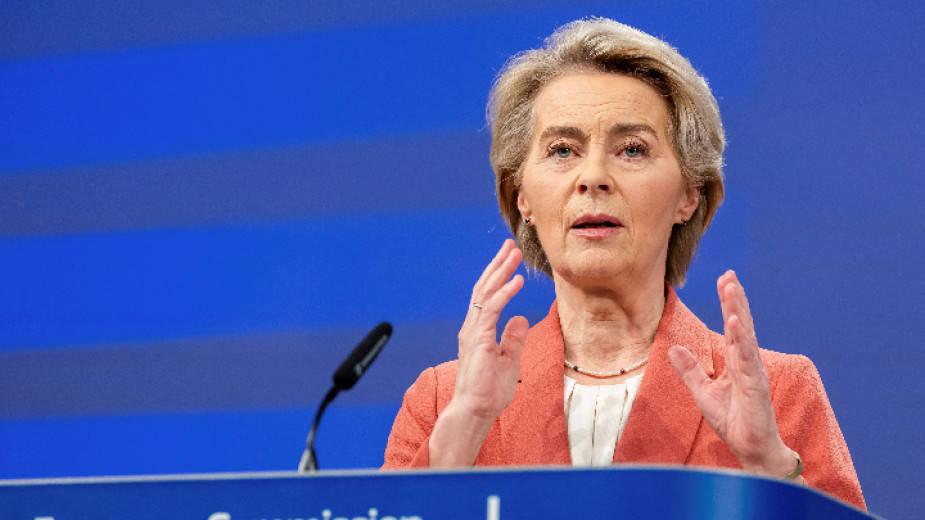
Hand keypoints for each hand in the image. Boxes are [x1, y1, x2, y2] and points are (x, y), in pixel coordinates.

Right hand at [453, 238, 528, 419]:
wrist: (475, 411)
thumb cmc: (489, 391)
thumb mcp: (509, 360)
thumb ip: (513, 338)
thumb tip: (520, 318)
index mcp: (478, 331)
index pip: (487, 296)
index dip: (498, 276)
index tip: (510, 260)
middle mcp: (472, 327)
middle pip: (484, 288)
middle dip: (498, 265)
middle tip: (510, 245)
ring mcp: (473, 332)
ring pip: (485, 293)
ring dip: (501, 272)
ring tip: (514, 254)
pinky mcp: (479, 339)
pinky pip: (491, 310)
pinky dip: (504, 293)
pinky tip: (516, 281)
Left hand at [668, 270, 796, 477]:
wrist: (750, 449)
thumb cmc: (733, 421)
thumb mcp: (703, 392)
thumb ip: (691, 370)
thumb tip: (674, 348)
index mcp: (736, 362)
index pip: (732, 326)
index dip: (729, 303)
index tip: (724, 279)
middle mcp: (747, 362)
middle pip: (740, 324)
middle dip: (735, 299)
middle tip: (729, 274)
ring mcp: (753, 372)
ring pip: (745, 335)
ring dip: (738, 311)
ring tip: (732, 288)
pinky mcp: (755, 386)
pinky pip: (747, 359)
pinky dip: (741, 339)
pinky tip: (735, 322)